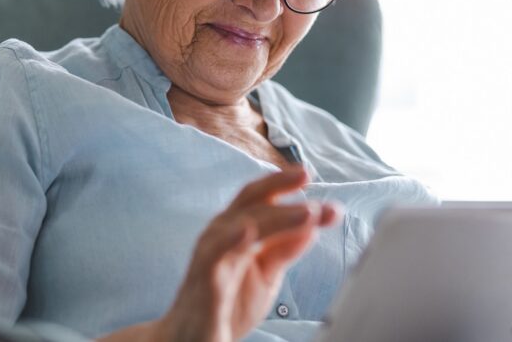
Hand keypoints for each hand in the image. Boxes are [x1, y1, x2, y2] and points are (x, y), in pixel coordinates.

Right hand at [130, 165, 339, 341]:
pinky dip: (231, 238)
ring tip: (307, 212)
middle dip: (282, 188)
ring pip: (241, 222)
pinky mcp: (202, 276)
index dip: (288, 188)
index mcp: (239, 231)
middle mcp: (223, 234)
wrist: (192, 341)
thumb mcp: (266, 274)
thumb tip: (312, 225)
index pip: (264, 200)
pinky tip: (249, 230)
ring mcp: (211, 252)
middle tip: (313, 185)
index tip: (319, 186)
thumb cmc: (226, 305)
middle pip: (251, 200)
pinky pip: (214, 252)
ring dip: (276, 215)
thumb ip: (285, 250)